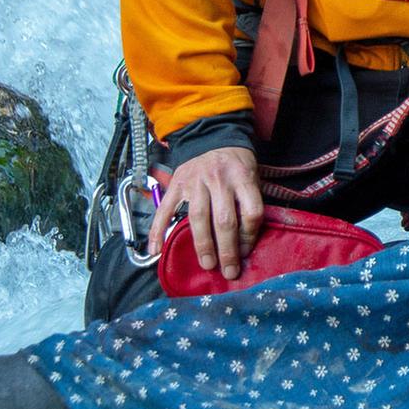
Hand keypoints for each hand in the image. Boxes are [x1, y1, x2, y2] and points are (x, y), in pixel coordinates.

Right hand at [147, 146, 262, 279]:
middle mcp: (219, 180)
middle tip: (229, 271)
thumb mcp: (252, 175)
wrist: (212, 137)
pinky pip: (165, 210)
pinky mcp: (176, 184)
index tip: (246, 252)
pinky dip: (159, 231)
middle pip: (225, 220)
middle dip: (227, 249)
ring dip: (203, 245)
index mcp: (242, 178)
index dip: (250, 235)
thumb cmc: (235, 164)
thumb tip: (246, 240)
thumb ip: (249, 201)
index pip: (251, 211)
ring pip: (199, 218)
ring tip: (208, 264)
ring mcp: (195, 181)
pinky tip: (156, 250)